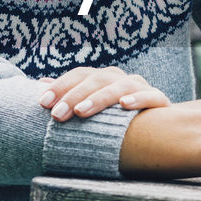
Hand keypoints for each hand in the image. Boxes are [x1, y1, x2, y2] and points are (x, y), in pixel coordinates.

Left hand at [39, 67, 170, 122]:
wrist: (156, 126)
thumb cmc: (114, 117)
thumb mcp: (90, 105)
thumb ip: (69, 94)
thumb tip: (41, 84)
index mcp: (103, 77)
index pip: (79, 75)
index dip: (61, 86)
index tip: (42, 103)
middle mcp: (120, 78)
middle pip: (96, 79)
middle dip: (74, 96)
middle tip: (57, 115)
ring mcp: (140, 87)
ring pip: (119, 86)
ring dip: (99, 97)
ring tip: (82, 111)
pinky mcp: (159, 100)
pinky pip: (150, 96)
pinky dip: (138, 98)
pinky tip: (124, 104)